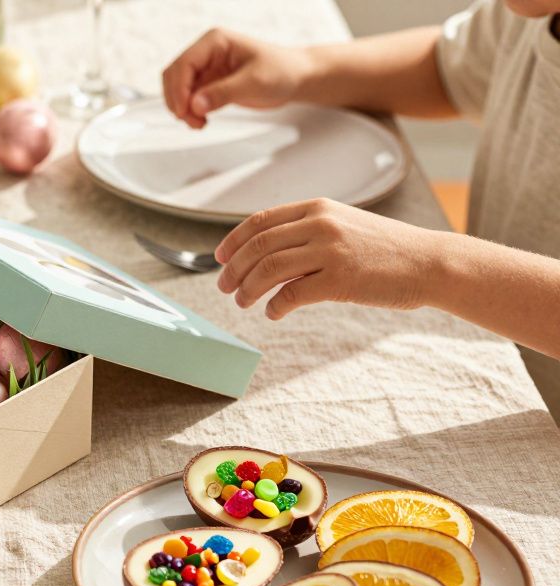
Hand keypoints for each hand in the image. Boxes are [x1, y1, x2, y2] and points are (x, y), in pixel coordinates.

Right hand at [162, 28, 315, 127]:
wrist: (295, 78)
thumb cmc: (281, 70)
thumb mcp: (254, 81)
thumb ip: (223, 93)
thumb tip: (195, 105)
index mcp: (215, 42)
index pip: (185, 63)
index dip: (179, 88)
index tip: (184, 111)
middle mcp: (207, 53)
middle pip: (175, 76)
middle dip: (177, 100)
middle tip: (191, 120)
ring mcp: (207, 69)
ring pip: (178, 89)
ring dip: (182, 108)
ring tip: (199, 123)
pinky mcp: (210, 85)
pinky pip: (189, 99)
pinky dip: (190, 112)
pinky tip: (202, 121)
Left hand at [215, 198, 444, 318]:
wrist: (429, 262)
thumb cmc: (385, 249)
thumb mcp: (344, 225)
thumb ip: (307, 233)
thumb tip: (265, 255)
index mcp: (317, 208)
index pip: (260, 221)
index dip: (233, 241)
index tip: (220, 259)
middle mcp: (321, 224)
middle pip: (258, 246)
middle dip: (234, 269)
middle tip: (224, 287)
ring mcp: (330, 250)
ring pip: (268, 269)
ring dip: (248, 289)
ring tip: (243, 303)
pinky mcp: (340, 279)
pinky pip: (292, 294)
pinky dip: (275, 306)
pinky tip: (273, 313)